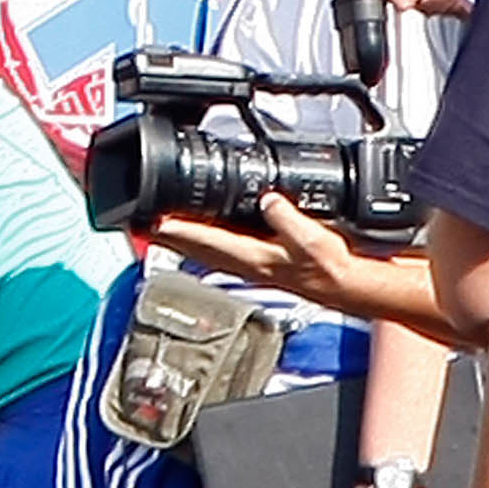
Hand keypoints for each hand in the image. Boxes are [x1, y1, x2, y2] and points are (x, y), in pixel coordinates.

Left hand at [152, 193, 371, 311]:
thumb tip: (268, 201)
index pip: (204, 240)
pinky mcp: (259, 260)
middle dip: (168, 235)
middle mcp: (246, 262)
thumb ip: (288, 220)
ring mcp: (250, 263)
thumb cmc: (331, 270)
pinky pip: (222, 249)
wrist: (347, 286)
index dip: (176, 229)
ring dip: (182, 238)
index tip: (151, 220)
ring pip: (205, 249)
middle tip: (141, 221)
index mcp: (252, 257)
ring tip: (161, 226)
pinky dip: (205, 239)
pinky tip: (204, 232)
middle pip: (195, 247)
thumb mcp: (313, 241)